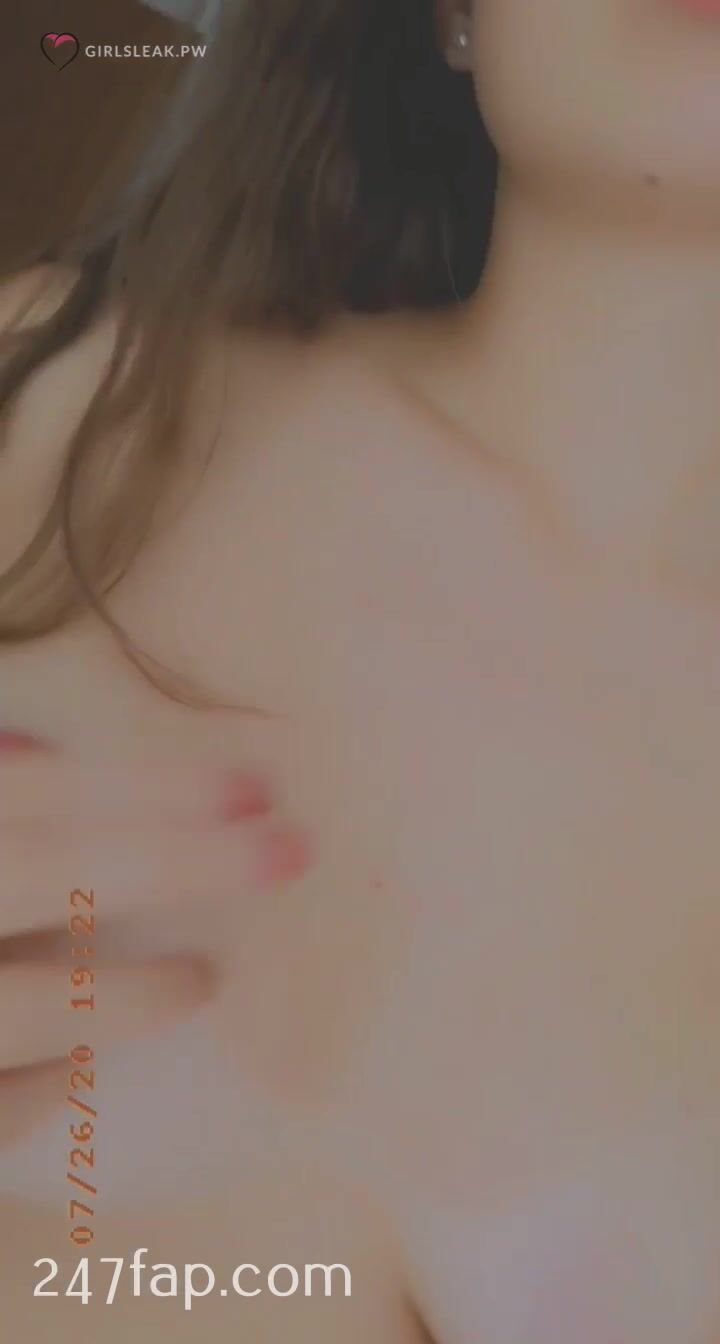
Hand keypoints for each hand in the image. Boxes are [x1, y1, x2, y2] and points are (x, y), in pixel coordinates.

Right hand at [0, 744, 311, 1145]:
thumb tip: (37, 744)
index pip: (39, 798)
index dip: (145, 787)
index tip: (248, 787)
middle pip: (52, 871)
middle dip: (176, 861)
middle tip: (287, 853)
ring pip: (25, 1003)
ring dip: (125, 994)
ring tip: (197, 981)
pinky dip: (42, 1086)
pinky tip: (75, 1067)